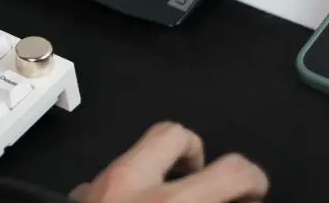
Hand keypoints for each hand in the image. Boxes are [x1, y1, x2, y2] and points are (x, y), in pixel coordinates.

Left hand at [69, 123, 268, 202]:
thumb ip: (209, 199)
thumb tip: (232, 194)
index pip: (232, 170)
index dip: (254, 180)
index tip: (253, 194)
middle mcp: (129, 185)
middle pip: (174, 134)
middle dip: (197, 155)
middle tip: (207, 188)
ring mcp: (95, 187)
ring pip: (135, 155)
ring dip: (161, 173)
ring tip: (174, 199)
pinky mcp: (74, 197)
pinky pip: (109, 182)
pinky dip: (129, 194)